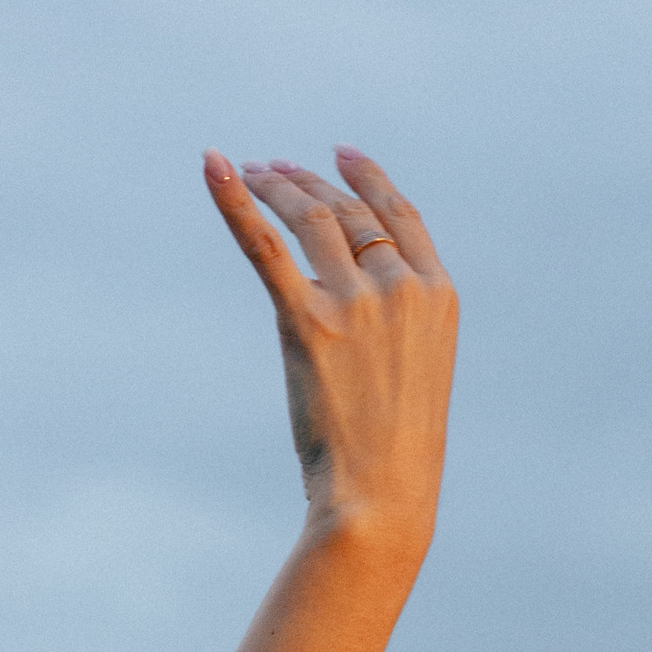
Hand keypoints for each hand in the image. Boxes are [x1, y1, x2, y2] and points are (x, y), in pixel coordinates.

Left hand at [207, 147, 457, 550]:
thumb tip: (343, 297)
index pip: (400, 217)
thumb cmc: (398, 452)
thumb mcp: (417, 373)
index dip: (369, 179)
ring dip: (277, 186)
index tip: (341, 155)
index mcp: (438, 296)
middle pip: (349, 212)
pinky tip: (213, 168)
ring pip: (310, 218)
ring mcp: (355, 302)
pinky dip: (236, 201)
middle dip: (308, 183)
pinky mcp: (307, 322)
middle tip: (274, 168)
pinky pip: (265, 246)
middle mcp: (400, 288)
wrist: (382, 496)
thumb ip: (394, 323)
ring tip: (251, 170)